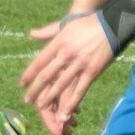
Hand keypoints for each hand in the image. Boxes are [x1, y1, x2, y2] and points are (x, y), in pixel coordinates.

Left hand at [21, 14, 113, 134]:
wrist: (112, 23)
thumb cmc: (87, 23)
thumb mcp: (65, 24)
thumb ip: (47, 31)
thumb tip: (31, 34)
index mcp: (58, 42)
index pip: (39, 61)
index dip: (29, 74)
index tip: (22, 84)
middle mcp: (66, 54)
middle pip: (47, 75)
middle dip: (35, 89)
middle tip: (27, 100)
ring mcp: (79, 63)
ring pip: (61, 85)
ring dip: (50, 98)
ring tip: (41, 107)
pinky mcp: (92, 71)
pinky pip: (80, 90)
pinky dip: (72, 102)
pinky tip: (65, 111)